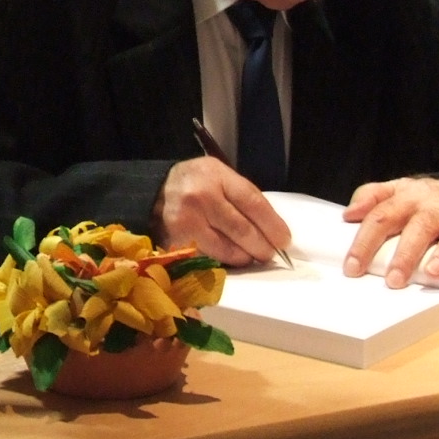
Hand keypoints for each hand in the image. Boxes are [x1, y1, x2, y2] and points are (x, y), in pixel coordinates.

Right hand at [154, 157, 293, 265]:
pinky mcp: (176, 242)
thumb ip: (243, 197)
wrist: (154, 191)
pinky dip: (223, 262)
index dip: (272, 225)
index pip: (253, 203)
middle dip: (262, 246)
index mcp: (216, 176)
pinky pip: (208, 259)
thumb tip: (273, 230)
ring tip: (249, 256)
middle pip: (242, 230)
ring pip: (226, 250)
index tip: (284, 240)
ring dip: (244, 257)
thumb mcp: (220, 176)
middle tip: (270, 254)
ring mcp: (186, 222)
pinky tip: (228, 258)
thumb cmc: (196, 183)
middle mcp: (200, 198)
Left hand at [342, 177, 438, 307]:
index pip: (383, 217)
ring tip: (433, 274)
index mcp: (410, 198)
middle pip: (421, 226)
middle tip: (393, 280)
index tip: (353, 268)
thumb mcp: (400, 189)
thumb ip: (373, 196)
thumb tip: (348, 214)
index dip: (366, 242)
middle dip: (406, 253)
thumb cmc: (431, 199)